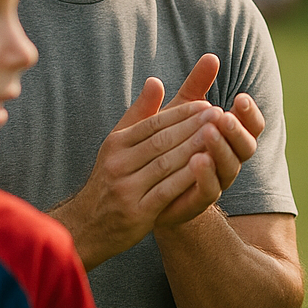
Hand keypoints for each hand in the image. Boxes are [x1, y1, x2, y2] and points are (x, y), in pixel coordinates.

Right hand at [55, 74, 224, 268]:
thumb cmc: (110, 180)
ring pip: (166, 163)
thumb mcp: (118, 145)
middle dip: (193, 127)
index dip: (182, 114)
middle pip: (162, 141)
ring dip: (194, 149)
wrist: (87, 226)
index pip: (154, 123)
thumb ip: (139, 114)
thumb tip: (156, 81)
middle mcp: (118, 163)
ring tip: (218, 137)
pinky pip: (166, 191)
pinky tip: (206, 168)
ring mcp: (126, 188)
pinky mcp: (136, 212)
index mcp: (116, 143)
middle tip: (220, 115)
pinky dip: (187, 178)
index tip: (207, 106)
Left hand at [156, 55, 264, 226]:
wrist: (145, 187)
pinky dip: (205, 175)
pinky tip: (196, 160)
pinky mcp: (198, 201)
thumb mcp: (179, 111)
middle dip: (236, 130)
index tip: (240, 98)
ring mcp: (217, 182)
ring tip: (208, 133)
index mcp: (229, 138)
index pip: (251, 125)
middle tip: (223, 115)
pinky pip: (210, 190)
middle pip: (247, 146)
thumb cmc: (167, 145)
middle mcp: (229, 160)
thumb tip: (211, 56)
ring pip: (230, 167)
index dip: (249, 113)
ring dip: (221, 150)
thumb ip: (196, 87)